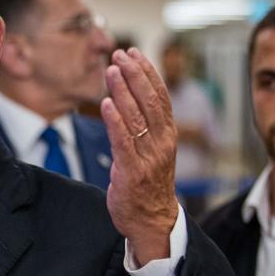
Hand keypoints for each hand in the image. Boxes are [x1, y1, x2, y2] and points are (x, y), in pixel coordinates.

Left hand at [100, 48, 179, 265]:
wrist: (152, 222)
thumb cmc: (148, 185)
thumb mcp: (152, 150)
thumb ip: (144, 126)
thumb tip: (130, 97)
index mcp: (167, 135)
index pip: (159, 96)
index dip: (147, 72)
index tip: (133, 53)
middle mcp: (161, 143)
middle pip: (149, 101)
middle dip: (134, 74)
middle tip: (119, 53)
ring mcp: (148, 157)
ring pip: (137, 117)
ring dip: (123, 91)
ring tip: (110, 70)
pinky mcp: (132, 172)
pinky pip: (124, 142)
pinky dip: (115, 122)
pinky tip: (107, 104)